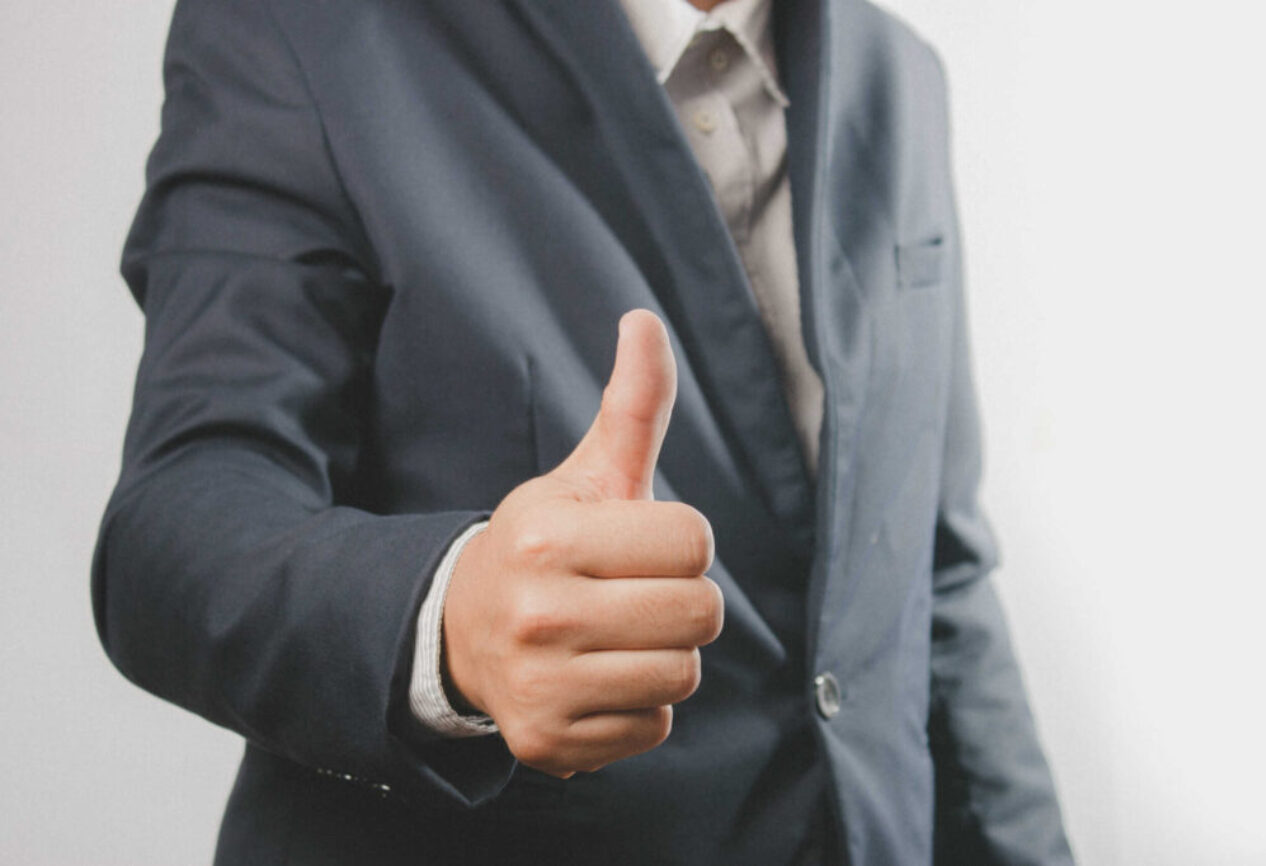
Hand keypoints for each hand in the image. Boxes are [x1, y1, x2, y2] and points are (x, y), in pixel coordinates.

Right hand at [442, 309, 722, 777]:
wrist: (463, 629)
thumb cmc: (547, 546)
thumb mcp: (583, 475)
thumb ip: (631, 406)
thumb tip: (645, 319)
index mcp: (549, 536)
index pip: (695, 542)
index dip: (680, 541)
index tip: (638, 545)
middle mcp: (539, 614)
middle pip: (700, 613)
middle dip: (681, 599)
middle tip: (633, 594)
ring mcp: (540, 685)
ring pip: (682, 674)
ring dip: (664, 654)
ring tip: (614, 637)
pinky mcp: (548, 742)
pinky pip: (655, 728)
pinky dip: (639, 707)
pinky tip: (596, 679)